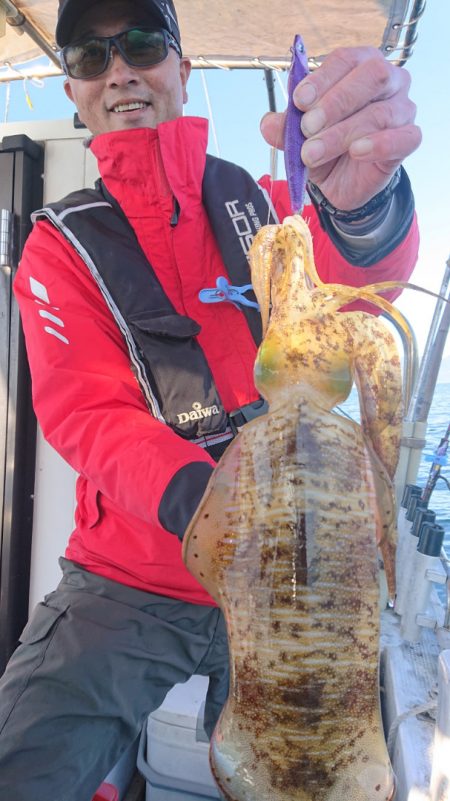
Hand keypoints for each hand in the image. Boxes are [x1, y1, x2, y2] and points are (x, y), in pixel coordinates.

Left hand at [260, 46, 421, 209]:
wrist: (342, 183)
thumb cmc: (326, 148)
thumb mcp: (299, 138)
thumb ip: (285, 128)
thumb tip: (267, 124)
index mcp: (359, 67)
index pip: (346, 60)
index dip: (322, 79)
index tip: (299, 102)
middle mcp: (387, 81)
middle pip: (371, 76)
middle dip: (334, 103)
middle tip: (307, 128)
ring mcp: (401, 109)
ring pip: (379, 112)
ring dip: (341, 133)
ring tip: (313, 153)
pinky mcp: (408, 139)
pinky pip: (401, 138)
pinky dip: (377, 144)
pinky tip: (356, 152)